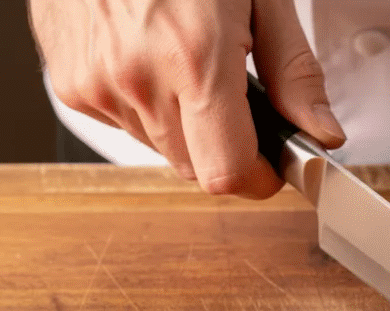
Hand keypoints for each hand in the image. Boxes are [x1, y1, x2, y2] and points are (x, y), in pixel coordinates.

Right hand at [29, 0, 345, 197]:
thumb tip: (321, 132)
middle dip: (226, 147)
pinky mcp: (68, 82)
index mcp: (193, 59)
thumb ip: (294, 72)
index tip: (274, 164)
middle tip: (237, 96)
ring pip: (159, 147)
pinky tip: (150, 53)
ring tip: (187, 59)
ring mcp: (95, 84)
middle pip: (196, 167)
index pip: (227, 173)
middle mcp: (136, 80)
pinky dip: (144, 103)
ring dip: (183, 124)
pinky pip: (121, 121)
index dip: (259, 178)